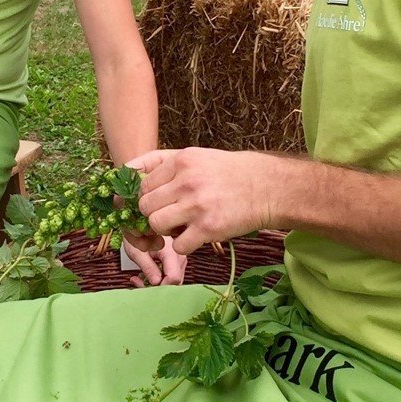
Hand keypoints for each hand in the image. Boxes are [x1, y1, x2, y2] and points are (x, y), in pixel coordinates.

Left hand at [125, 235, 186, 286]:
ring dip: (155, 284)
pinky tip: (145, 276)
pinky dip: (158, 280)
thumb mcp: (137, 252)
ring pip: (173, 281)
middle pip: (175, 281)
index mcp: (171, 251)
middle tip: (138, 282)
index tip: (145, 286)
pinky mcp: (177, 262)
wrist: (138, 225)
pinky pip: (171, 276)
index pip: (173, 277)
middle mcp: (179, 256)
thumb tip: (156, 282)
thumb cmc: (136, 235)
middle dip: (156, 287)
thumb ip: (148, 267)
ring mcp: (180, 259)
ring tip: (139, 278)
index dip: (160, 286)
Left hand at [128, 148, 276, 255]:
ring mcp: (196, 205)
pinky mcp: (208, 228)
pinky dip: (183, 245)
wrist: (269, 187)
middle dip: (152, 214)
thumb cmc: (232, 173)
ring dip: (165, 230)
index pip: (143, 183)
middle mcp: (186, 181)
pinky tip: (195, 237)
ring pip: (156, 224)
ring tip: (181, 226)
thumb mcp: (198, 156)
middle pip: (145, 205)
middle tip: (168, 216)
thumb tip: (132, 173)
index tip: (154, 203)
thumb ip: (167, 164)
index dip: (145, 196)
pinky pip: (178, 245)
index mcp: (181, 161)